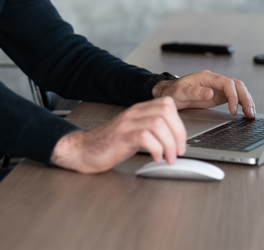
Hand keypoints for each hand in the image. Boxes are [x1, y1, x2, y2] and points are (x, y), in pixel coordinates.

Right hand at [51, 96, 185, 173]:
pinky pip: (145, 137)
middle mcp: (133, 113)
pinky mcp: (121, 137)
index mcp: (138, 110)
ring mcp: (126, 124)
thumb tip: (175, 139)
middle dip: (178, 133)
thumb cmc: (109, 145)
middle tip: (178, 151)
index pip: (167, 104)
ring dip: (169, 144)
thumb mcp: (134, 133)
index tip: (180, 142)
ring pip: (158, 123)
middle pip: (165, 111)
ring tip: (168, 158)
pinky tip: (156, 158)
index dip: (179, 123)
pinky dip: (156, 149)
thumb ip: (151, 130)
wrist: (84, 151)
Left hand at [152, 70, 255, 117]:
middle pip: (237, 85)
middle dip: (245, 98)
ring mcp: (217, 88)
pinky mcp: (218, 96)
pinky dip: (242, 104)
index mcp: (207, 77)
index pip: (227, 83)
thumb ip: (195, 92)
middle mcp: (214, 81)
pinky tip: (245, 112)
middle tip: (250, 112)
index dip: (232, 96)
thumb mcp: (180, 92)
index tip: (233, 109)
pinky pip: (234, 98)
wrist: (169, 94)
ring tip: (251, 114)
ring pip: (238, 90)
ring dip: (246, 101)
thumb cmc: (173, 91)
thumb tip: (210, 93)